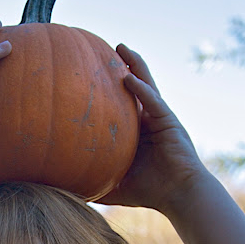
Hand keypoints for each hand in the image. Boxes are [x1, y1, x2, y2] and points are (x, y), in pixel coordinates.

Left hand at [100, 45, 207, 213]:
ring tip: (120, 47)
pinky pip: (154, 101)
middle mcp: (148, 120)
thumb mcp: (115, 187)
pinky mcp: (169, 122)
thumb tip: (65, 193)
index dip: (108, 89)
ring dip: (134, 66)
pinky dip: (142, 90)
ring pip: (146, 86)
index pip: (121, 105)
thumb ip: (94, 184)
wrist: (179, 196)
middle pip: (134, 88)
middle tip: (104, 50)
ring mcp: (160, 118)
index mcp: (136, 132)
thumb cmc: (150, 192)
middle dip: (121, 67)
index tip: (90, 74)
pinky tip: (129, 79)